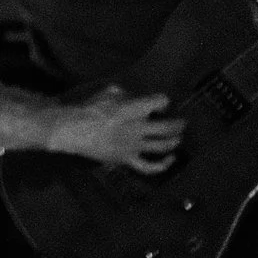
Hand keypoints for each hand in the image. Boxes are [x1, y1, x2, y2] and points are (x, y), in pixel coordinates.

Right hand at [48, 84, 185, 175]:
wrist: (75, 130)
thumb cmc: (90, 108)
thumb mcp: (109, 91)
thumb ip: (128, 94)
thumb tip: (137, 99)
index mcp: (134, 108)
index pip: (160, 102)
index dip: (164, 101)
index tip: (162, 102)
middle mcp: (138, 127)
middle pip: (167, 127)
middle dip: (178, 124)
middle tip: (183, 122)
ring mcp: (134, 146)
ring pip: (162, 146)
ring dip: (174, 141)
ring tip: (179, 138)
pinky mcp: (128, 159)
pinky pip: (149, 167)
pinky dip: (163, 165)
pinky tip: (170, 160)